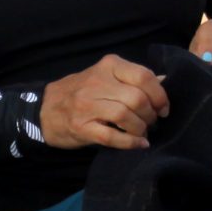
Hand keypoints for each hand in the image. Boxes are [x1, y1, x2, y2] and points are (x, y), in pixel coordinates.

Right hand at [39, 55, 170, 151]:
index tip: (163, 108)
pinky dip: (130, 142)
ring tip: (141, 132)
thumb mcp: (107, 76)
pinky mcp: (81, 127)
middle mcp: (97, 82)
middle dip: (151, 115)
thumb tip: (166, 81)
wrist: (46, 109)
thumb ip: (134, 78)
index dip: (160, 95)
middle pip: (137, 98)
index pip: (144, 76)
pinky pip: (111, 136)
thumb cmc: (83, 92)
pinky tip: (138, 144)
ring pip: (125, 116)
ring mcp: (87, 105)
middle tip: (151, 122)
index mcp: (108, 66)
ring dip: (140, 128)